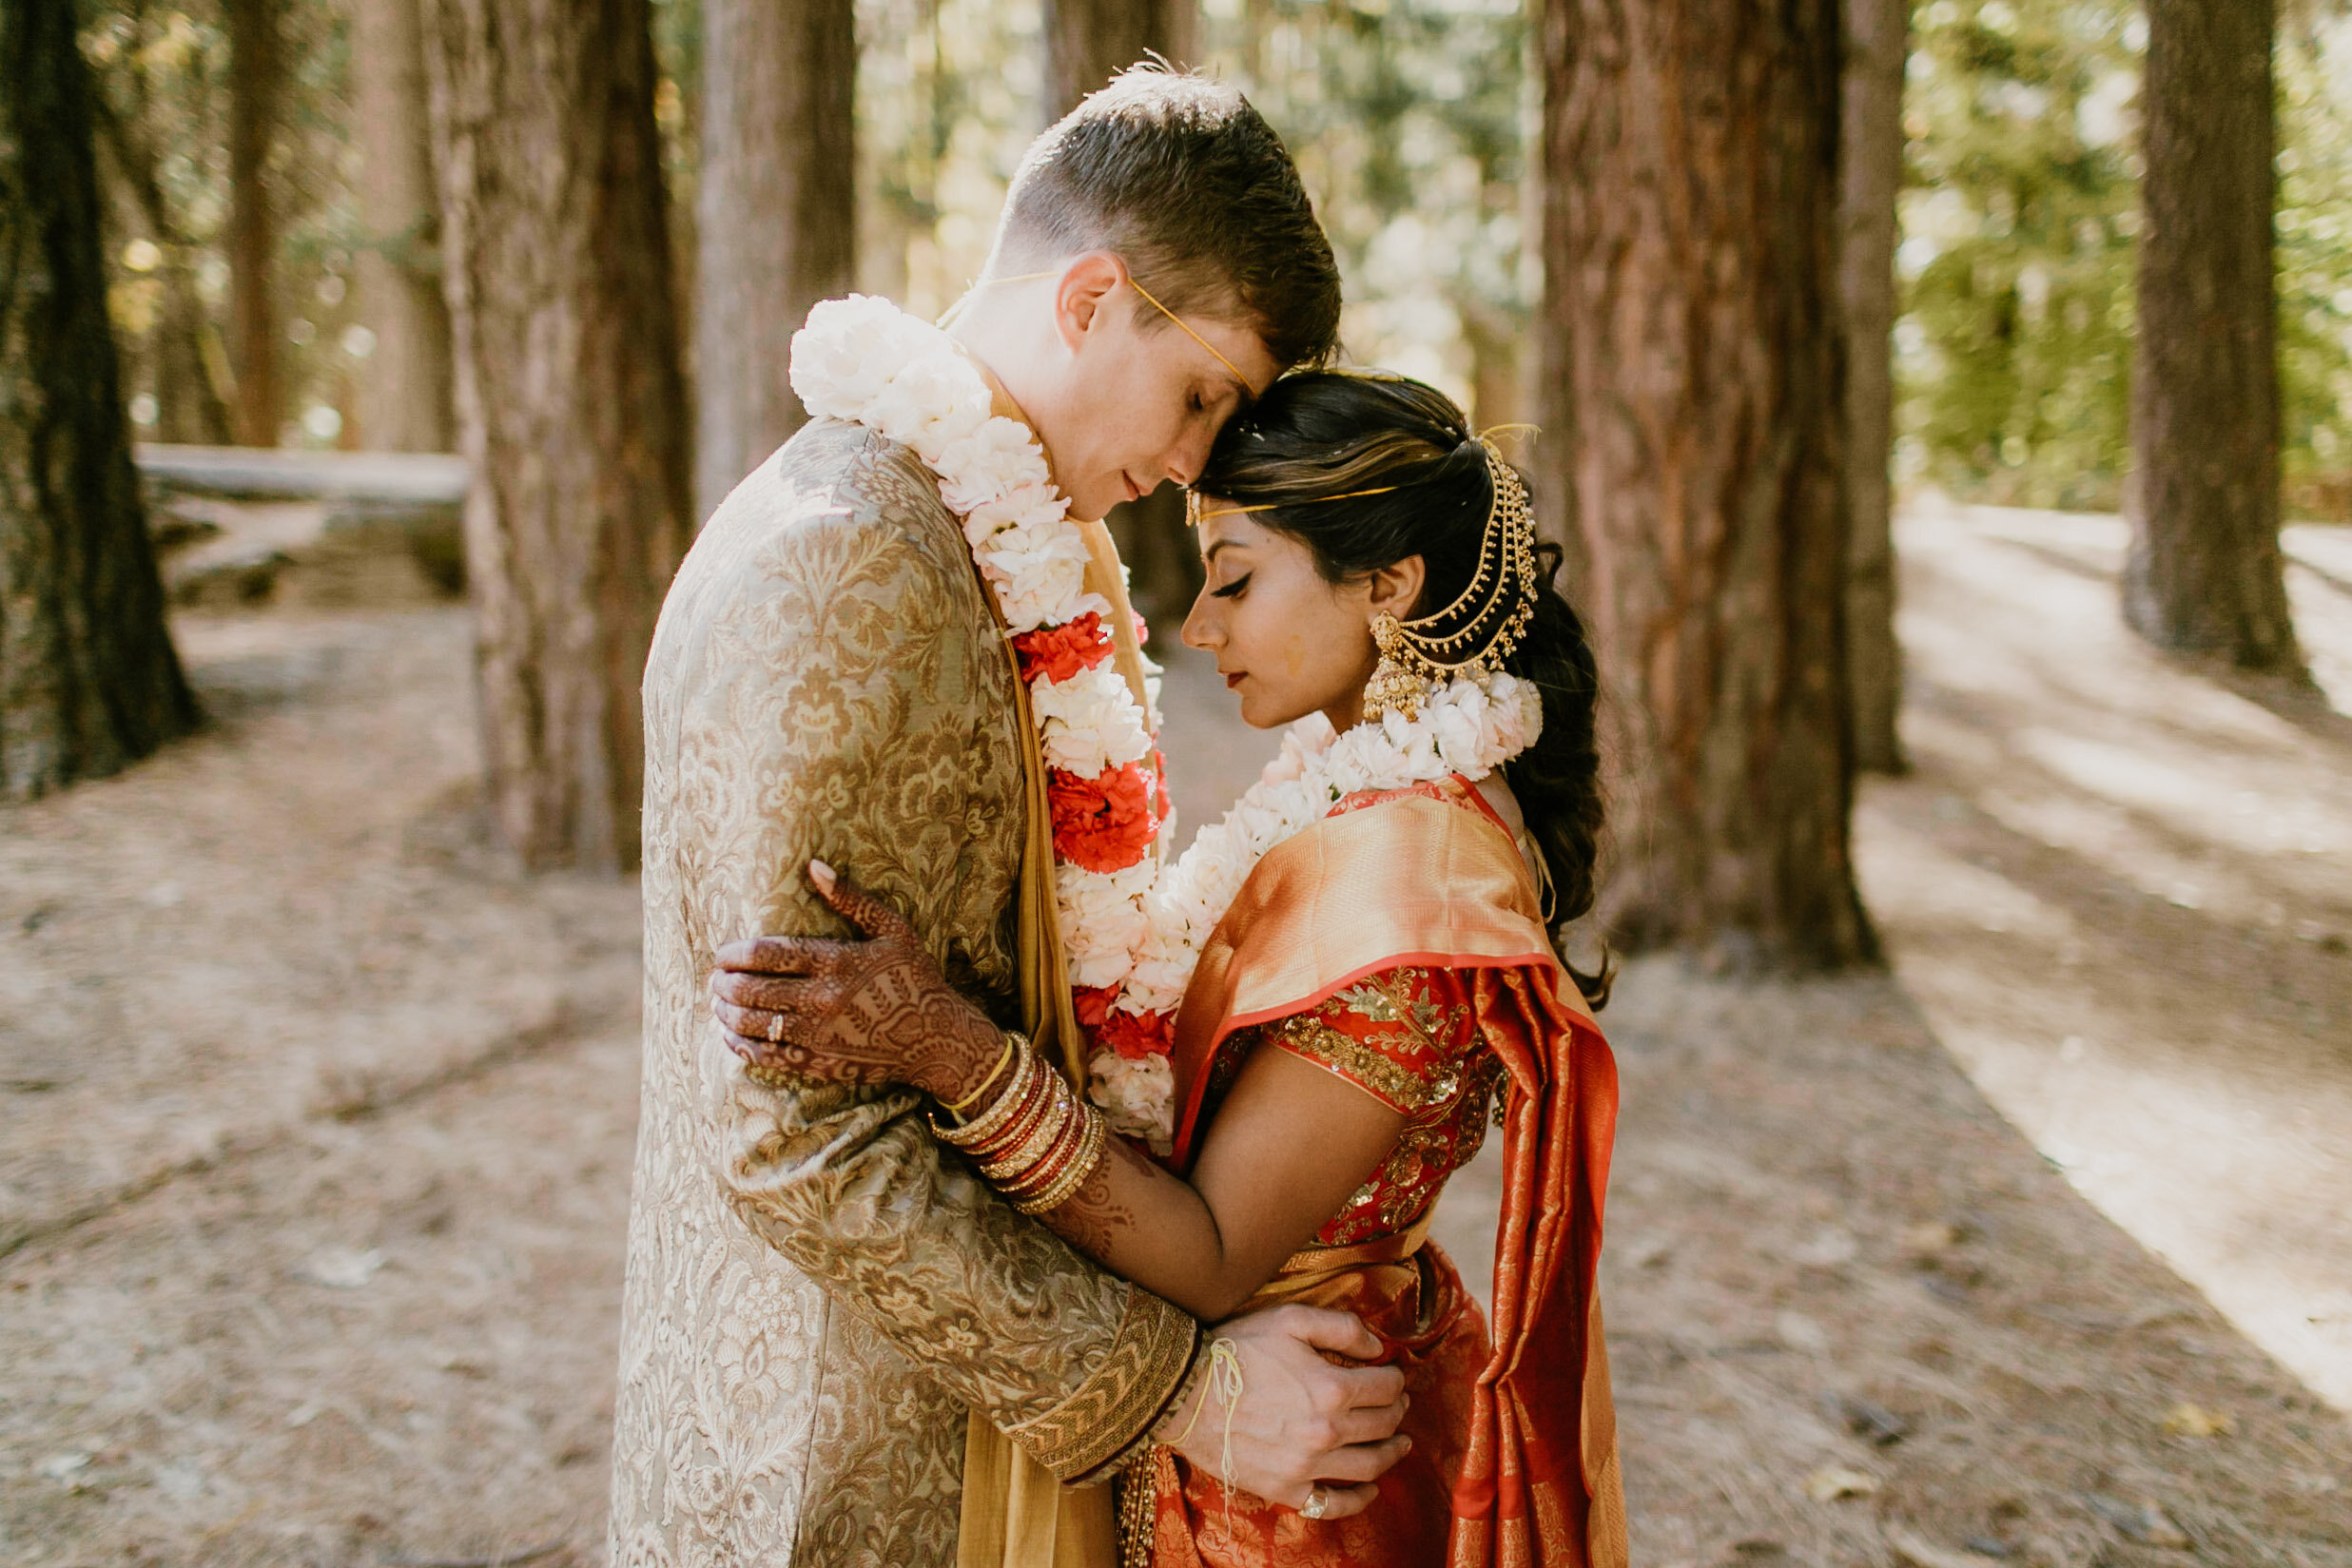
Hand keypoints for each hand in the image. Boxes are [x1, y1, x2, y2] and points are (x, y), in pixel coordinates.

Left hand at [710, 861, 999, 1099]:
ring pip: (753, 1024)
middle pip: (752, 990)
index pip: (768, 954)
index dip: (736, 954)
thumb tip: (813, 866)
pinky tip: (730, 1035)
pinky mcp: (819, 1063)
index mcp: (836, 961)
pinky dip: (741, 1045)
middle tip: (714, 978)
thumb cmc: (915, 978)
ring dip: (726, 1013)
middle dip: (724, 983)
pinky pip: (767, 1056)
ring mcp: (819, 1035)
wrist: (936, 1039)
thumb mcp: (893, 930)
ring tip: (717, 1002)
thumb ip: (852, 899)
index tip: (722, 953)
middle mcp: (822, 998)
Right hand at [1157, 1305, 1409, 1519]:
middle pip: (1382, 1425)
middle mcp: (1326, 1433)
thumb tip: (1379, 1346)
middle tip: (1398, 1404)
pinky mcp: (1285, 1490)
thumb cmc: (1236, 1350)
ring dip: (1391, 1453)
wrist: (1183, 1392)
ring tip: (1399, 1443)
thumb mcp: (1290, 1319)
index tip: (1393, 1374)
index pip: (1386, 1388)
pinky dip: (1359, 1499)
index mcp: (1332, 1389)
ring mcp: (1306, 1467)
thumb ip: (1342, 1327)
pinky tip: (1370, 1489)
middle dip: (1397, 1411)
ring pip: (1369, 1466)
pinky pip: (1334, 1504)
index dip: (1396, 1378)